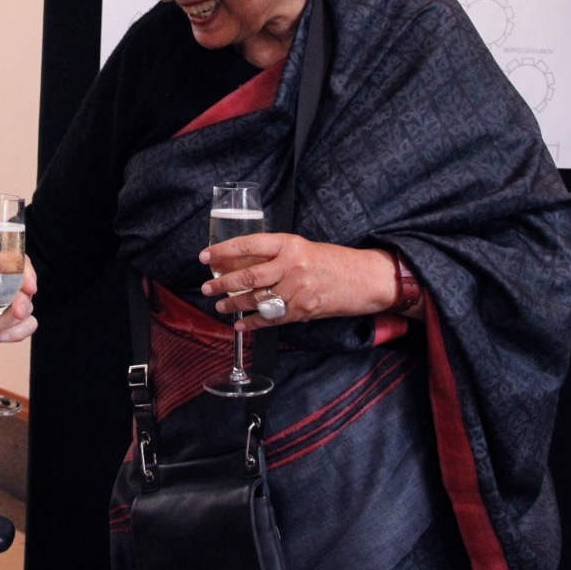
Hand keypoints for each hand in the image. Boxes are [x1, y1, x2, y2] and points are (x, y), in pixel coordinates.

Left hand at [0, 256, 38, 343]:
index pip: (12, 261)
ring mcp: (2, 306)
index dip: (25, 271)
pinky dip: (16, 333)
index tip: (28, 286)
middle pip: (23, 287)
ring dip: (12, 322)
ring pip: (26, 308)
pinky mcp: (5, 326)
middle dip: (23, 301)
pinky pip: (25, 326)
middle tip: (17, 313)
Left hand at [199, 234, 396, 330]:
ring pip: (256, 299)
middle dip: (222, 283)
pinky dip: (253, 323)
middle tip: (207, 287)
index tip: (206, 257)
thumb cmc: (332, 261)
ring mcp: (297, 290)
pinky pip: (271, 318)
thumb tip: (241, 263)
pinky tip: (240, 325)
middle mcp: (291, 266)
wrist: (365, 279)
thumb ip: (275, 255)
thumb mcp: (303, 248)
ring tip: (220, 306)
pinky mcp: (302, 310)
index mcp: (289, 244)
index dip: (224, 251)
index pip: (249, 245)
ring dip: (234, 304)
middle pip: (248, 276)